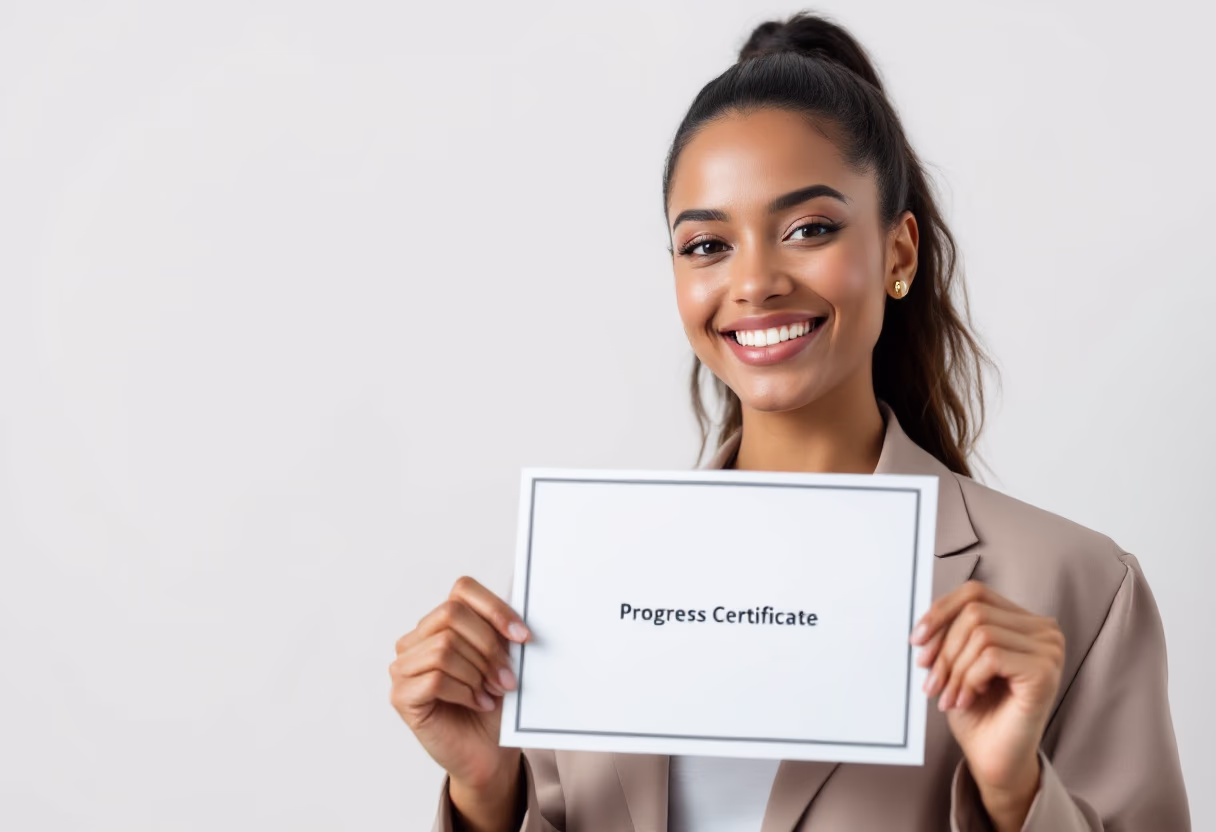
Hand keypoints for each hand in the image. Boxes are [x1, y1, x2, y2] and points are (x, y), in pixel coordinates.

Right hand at [391, 576, 530, 794]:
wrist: (488, 752)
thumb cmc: (495, 704)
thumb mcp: (503, 660)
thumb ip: (502, 633)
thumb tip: (516, 616)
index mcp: (441, 622)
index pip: (462, 589)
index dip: (495, 608)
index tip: (523, 637)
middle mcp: (416, 639)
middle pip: (452, 615)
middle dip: (488, 647)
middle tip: (508, 678)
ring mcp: (403, 667)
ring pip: (444, 647)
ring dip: (477, 672)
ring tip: (492, 693)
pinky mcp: (401, 696)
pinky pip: (435, 678)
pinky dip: (464, 691)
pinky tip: (478, 703)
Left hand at [911, 580, 1064, 830]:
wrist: (994, 759)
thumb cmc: (977, 711)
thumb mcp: (956, 662)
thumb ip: (948, 633)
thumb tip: (923, 620)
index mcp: (1024, 621)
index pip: (975, 593)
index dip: (940, 611)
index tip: (916, 640)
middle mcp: (1044, 630)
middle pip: (974, 612)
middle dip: (944, 648)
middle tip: (931, 682)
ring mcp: (1049, 650)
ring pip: (980, 633)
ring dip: (954, 669)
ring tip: (950, 697)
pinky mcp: (1045, 671)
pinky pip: (990, 656)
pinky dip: (969, 678)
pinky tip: (968, 699)